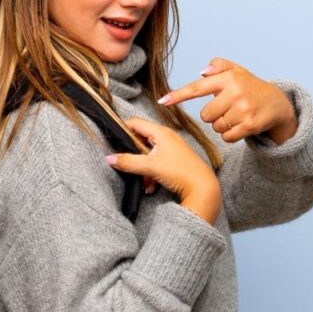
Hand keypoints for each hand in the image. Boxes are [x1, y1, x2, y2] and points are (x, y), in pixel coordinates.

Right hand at [105, 116, 221, 223]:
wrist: (203, 188)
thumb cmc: (180, 172)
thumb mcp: (150, 166)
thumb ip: (128, 161)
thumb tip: (109, 158)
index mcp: (161, 132)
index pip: (136, 123)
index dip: (122, 129)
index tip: (112, 139)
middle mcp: (167, 137)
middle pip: (141, 140)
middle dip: (133, 155)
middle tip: (126, 165)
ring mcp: (172, 149)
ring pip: (148, 155)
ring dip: (142, 169)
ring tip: (143, 183)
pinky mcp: (176, 161)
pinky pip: (157, 163)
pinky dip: (151, 174)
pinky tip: (151, 187)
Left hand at [156, 57, 298, 143]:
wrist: (279, 103)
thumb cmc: (251, 87)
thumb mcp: (237, 71)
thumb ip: (218, 66)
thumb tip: (202, 72)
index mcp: (228, 78)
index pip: (198, 87)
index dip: (179, 95)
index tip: (162, 101)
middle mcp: (235, 92)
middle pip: (206, 115)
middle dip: (214, 115)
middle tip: (229, 109)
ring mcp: (243, 109)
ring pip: (216, 127)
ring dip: (224, 125)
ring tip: (238, 116)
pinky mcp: (250, 124)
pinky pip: (227, 137)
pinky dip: (231, 135)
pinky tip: (242, 126)